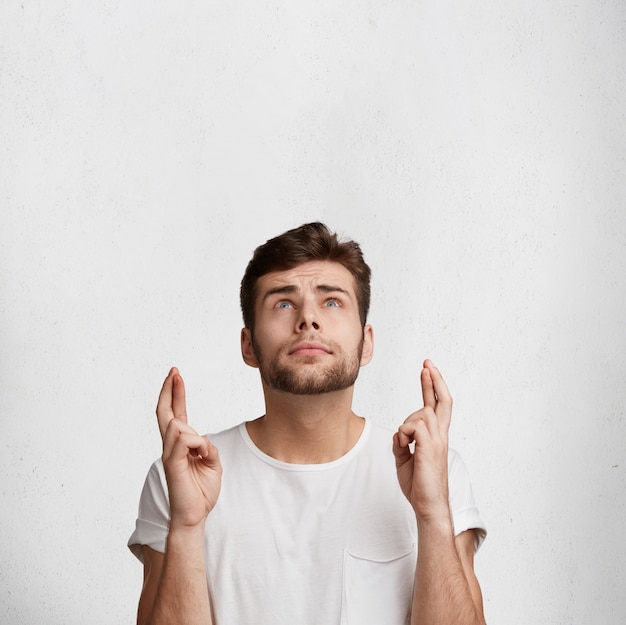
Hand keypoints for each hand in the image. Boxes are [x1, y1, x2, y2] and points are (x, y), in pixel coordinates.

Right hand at [156, 367, 221, 529]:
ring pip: (178, 425)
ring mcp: (170, 454)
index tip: (176, 376)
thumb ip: (207, 447)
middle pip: (166, 412)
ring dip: (194, 434)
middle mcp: (171, 447)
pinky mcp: (172, 463)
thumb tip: (201, 438)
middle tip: (174, 371)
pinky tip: (201, 454)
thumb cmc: (201, 492)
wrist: (194, 516)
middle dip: (170, 390)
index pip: (176, 413)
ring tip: (202, 453)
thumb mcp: (213, 463)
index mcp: (181, 445)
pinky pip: (183, 440)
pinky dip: (196, 443)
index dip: (176, 394)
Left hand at [392, 360, 451, 523]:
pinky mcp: (431, 446)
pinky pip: (413, 426)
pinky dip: (404, 435)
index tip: (427, 370)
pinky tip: (406, 447)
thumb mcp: (403, 458)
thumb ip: (402, 442)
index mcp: (436, 436)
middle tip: (427, 363)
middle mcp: (441, 435)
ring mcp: (438, 440)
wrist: (428, 504)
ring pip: (420, 413)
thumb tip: (399, 433)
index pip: (436, 405)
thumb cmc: (418, 484)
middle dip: (434, 380)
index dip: (432, 386)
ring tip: (407, 446)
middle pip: (442, 400)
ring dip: (407, 425)